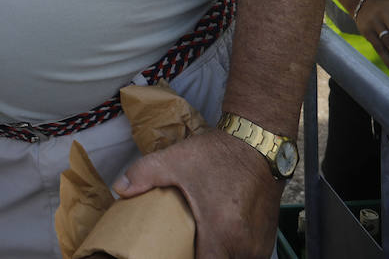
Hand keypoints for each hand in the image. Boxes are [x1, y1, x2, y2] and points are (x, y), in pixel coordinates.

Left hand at [114, 129, 280, 258]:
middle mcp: (245, 244)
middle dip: (200, 258)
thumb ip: (144, 174)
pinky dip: (233, 252)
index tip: (176, 252)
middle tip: (183, 247)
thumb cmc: (218, 154)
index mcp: (222, 232)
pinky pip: (249, 256)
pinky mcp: (268, 238)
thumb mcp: (177, 160)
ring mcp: (260, 243)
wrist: (257, 141)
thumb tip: (120, 187)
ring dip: (219, 255)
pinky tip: (219, 241)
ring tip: (200, 245)